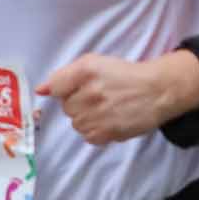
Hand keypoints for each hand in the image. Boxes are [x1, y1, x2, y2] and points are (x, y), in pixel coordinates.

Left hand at [39, 50, 198, 144]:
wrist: (158, 91)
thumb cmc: (125, 75)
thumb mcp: (94, 63)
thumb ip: (64, 75)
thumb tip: (40, 91)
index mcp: (86, 71)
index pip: (56, 88)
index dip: (67, 90)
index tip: (80, 89)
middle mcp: (90, 93)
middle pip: (67, 108)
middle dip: (79, 104)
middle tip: (99, 98)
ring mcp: (99, 115)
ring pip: (77, 124)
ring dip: (88, 119)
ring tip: (106, 110)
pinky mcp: (108, 132)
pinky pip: (89, 136)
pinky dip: (97, 131)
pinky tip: (109, 121)